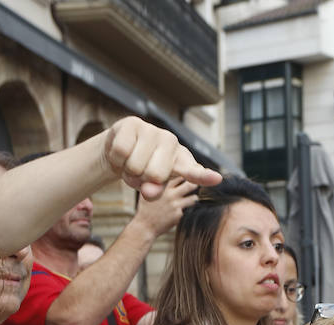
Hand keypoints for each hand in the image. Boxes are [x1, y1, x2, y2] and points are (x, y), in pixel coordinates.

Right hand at [97, 117, 221, 200]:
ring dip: (127, 171)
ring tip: (130, 163)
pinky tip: (121, 154)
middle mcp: (171, 142)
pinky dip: (117, 160)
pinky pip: (121, 152)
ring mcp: (153, 130)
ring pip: (135, 165)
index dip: (203, 176)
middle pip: (154, 175)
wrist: (120, 151)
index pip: (193, 171)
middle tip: (139, 173)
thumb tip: (149, 192)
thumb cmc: (142, 169)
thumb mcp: (152, 185)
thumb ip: (155, 192)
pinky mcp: (132, 123)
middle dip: (141, 180)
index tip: (216, 179)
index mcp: (181, 160)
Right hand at [131, 177, 198, 237]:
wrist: (145, 225)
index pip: (180, 176)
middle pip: (190, 185)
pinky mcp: (179, 215)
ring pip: (193, 198)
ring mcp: (176, 205)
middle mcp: (171, 194)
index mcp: (164, 186)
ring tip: (191, 198)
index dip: (184, 176)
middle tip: (194, 186)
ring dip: (193, 198)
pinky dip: (184, 209)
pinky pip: (186, 209)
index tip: (186, 178)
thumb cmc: (145, 208)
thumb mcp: (148, 191)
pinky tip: (177, 211)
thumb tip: (165, 176)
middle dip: (194, 185)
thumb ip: (157, 183)